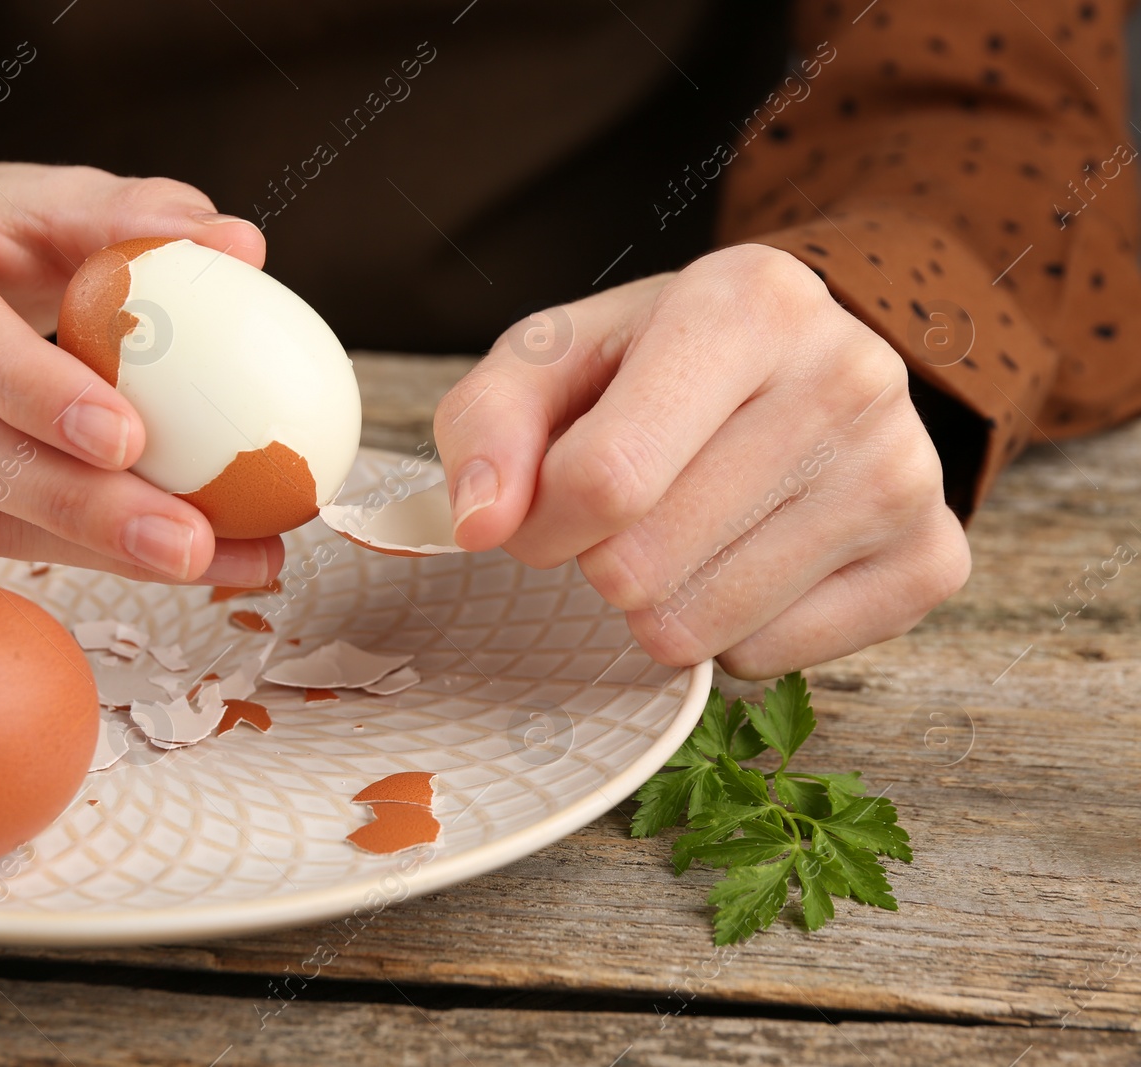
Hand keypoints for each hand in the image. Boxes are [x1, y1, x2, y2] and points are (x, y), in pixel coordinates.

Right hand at [0, 162, 280, 585]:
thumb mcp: (53, 199)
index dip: (23, 384)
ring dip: (87, 546)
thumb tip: (240, 245)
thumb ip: (140, 215)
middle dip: (72, 501)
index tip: (127, 436)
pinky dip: (73, 551)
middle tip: (187, 538)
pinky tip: (160, 556)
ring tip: (202, 558)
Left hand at [434, 244, 970, 677]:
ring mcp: (905, 472)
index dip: (541, 524)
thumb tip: (480, 524)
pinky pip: (769, 658)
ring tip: (685, 530)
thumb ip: (486, 427)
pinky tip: (744, 559)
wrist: (797, 366)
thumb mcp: (551, 362)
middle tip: (624, 517)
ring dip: (660, 601)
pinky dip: (730, 632)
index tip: (543, 512)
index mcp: (748, 303)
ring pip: (704, 626)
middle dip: (598, 561)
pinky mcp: (932, 559)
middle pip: (644, 564)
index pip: (605, 478)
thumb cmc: (654, 368)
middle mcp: (849, 377)